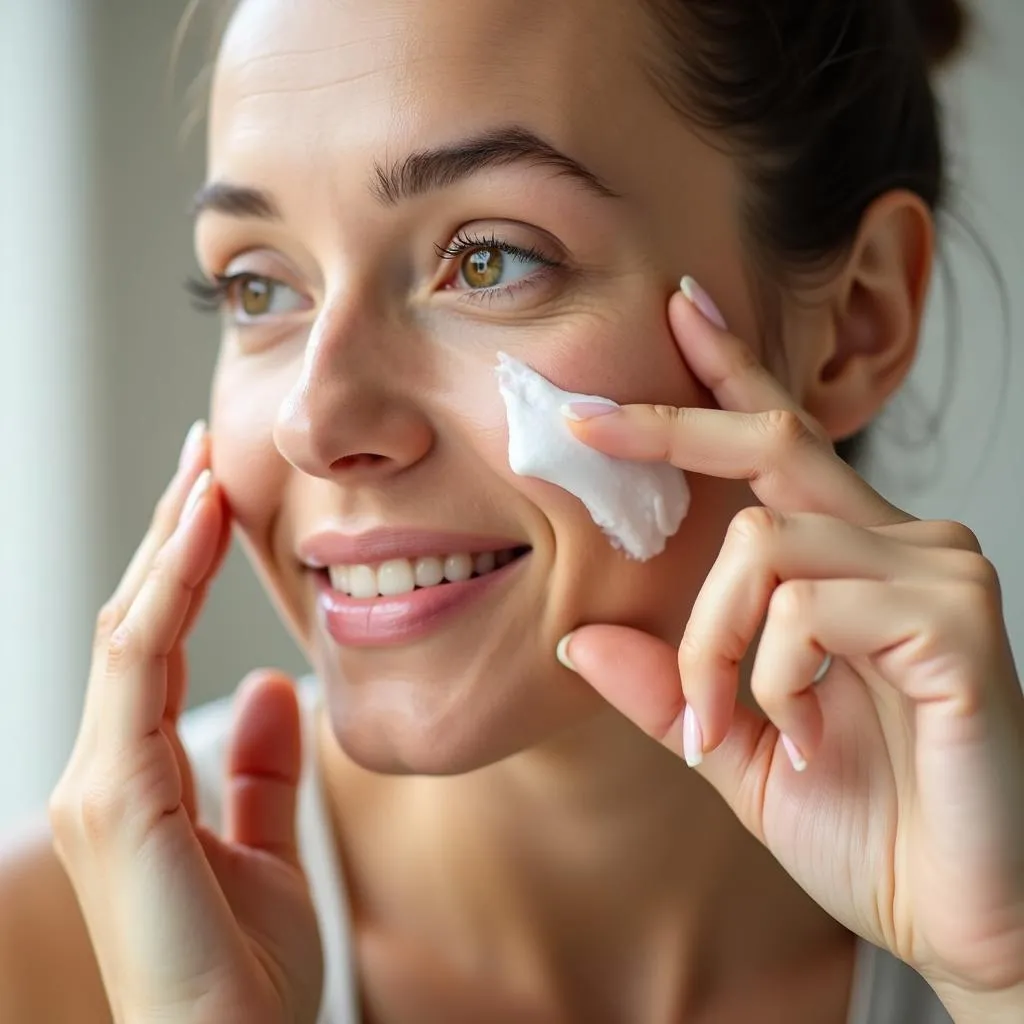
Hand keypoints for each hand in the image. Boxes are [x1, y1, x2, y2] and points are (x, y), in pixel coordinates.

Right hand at [48, 424, 322, 1023]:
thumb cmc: (243, 976)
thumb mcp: (269, 851)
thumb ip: (262, 772)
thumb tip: (272, 689)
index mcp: (140, 777)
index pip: (155, 644)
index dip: (185, 567)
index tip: (218, 498)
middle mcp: (109, 768)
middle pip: (136, 620)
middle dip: (170, 534)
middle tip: (207, 454)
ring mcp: (105, 780)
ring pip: (129, 627)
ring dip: (168, 542)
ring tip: (206, 471)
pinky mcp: (118, 797)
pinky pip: (138, 665)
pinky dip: (167, 590)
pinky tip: (199, 531)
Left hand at [559, 282, 1023, 1009]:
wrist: (967, 917)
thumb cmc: (865, 824)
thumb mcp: (736, 745)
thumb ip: (668, 686)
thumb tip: (577, 637)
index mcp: (849, 561)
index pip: (780, 443)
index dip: (728, 375)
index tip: (678, 313)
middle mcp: (900, 543)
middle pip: (769, 443)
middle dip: (669, 424)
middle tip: (582, 421)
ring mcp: (937, 572)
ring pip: (762, 544)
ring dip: (713, 643)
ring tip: (725, 725)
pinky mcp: (956, 620)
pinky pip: (808, 607)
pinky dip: (772, 678)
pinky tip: (806, 737)